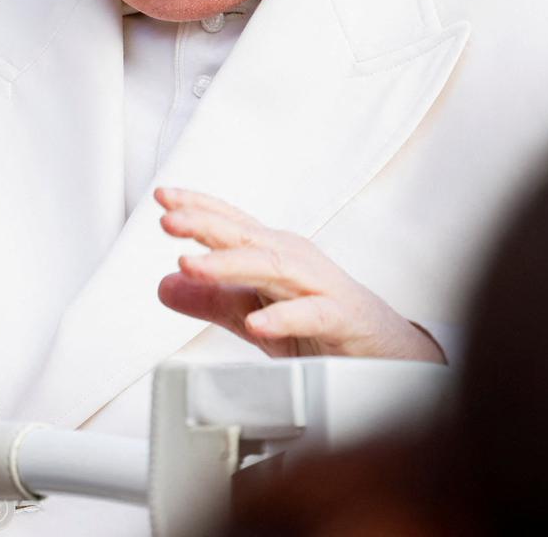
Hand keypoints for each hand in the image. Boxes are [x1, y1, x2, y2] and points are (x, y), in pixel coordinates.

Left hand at [154, 187, 445, 362]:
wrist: (385, 351)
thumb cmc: (321, 322)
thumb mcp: (257, 311)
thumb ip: (213, 300)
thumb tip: (163, 285)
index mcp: (274, 253)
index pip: (232, 223)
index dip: (198, 208)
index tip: (162, 197)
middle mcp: (294, 260)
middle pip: (246, 236)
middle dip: (206, 225)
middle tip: (167, 220)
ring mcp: (318, 286)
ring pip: (271, 268)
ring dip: (230, 265)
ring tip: (192, 266)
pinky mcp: (339, 318)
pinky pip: (309, 315)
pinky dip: (282, 317)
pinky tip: (255, 323)